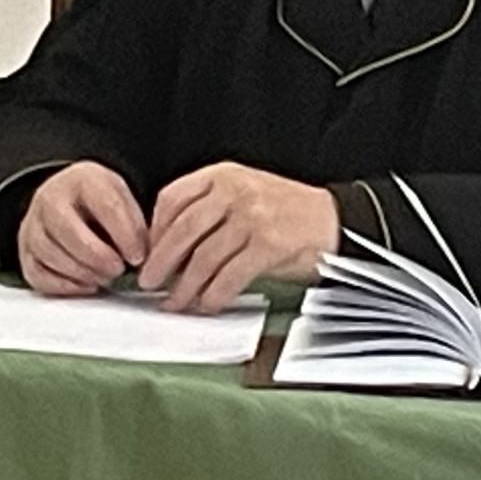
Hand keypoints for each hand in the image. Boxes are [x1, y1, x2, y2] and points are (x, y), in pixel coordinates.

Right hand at [17, 161, 148, 296]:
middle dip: (97, 256)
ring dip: (82, 272)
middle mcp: (50, 197)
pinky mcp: (25, 250)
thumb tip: (141, 257)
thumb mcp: (122, 198)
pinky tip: (85, 284)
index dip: (125, 235)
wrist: (68, 198)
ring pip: (50, 252)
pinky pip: (37, 273)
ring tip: (104, 277)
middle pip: (68, 229)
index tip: (138, 256)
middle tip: (118, 270)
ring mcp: (33, 224)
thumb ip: (134, 225)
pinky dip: (63, 285)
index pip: (104, 205)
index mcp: (83, 179)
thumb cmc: (98, 202)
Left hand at [137, 163, 338, 312]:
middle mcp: (235, 192)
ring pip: (204, 257)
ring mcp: (252, 217)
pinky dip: (214, 294)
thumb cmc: (286, 211)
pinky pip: (230, 276)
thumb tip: (168, 246)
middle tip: (150, 281)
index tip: (147, 252)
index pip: (173, 199)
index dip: (155, 230)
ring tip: (176, 301)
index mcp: (223, 175)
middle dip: (161, 262)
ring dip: (185, 286)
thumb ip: (208, 209)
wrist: (334, 220)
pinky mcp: (268, 245)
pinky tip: (207, 304)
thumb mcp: (243, 192)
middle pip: (183, 230)